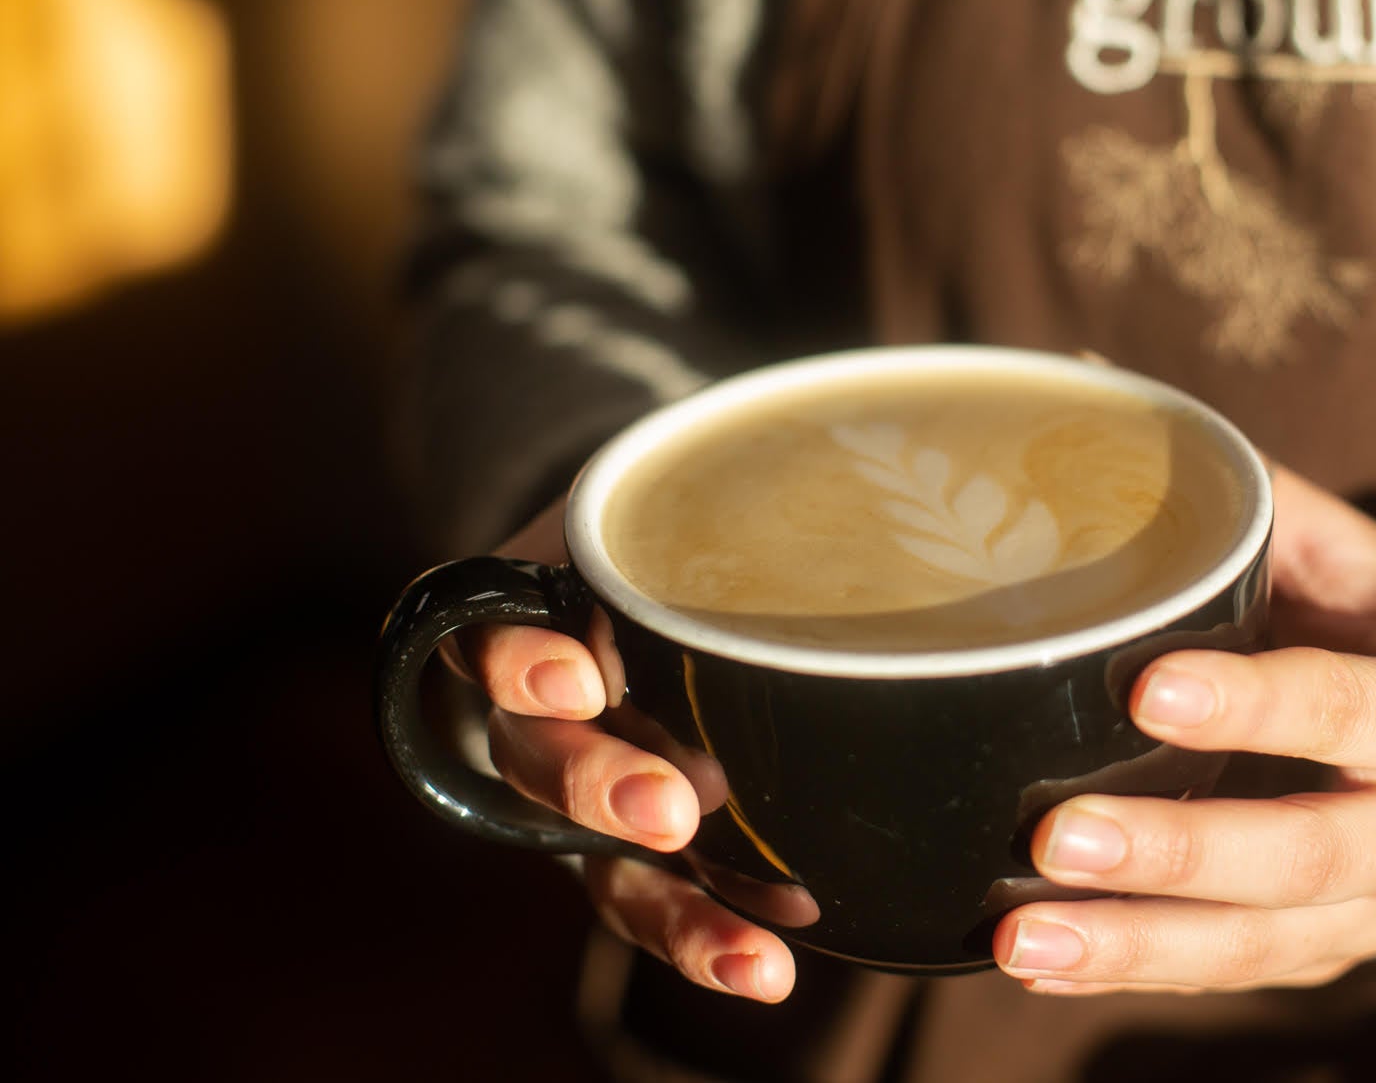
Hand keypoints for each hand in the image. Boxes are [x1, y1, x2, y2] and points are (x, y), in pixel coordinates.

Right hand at [445, 496, 797, 1001]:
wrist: (704, 544)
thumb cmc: (696, 524)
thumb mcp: (690, 504)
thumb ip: (732, 506)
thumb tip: (833, 463)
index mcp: (540, 611)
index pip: (488, 636)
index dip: (518, 663)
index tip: (577, 677)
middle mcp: (551, 713)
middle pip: (536, 764)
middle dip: (597, 789)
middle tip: (670, 808)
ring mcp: (597, 788)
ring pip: (595, 862)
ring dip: (669, 909)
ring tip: (746, 950)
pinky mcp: (644, 846)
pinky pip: (655, 902)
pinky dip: (707, 934)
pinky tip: (768, 965)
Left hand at [992, 465, 1375, 994]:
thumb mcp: (1362, 562)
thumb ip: (1259, 510)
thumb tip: (1114, 416)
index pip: (1344, 706)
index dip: (1252, 704)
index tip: (1147, 688)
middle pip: (1303, 857)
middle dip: (1177, 853)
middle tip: (1058, 836)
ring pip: (1258, 943)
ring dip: (1133, 945)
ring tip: (1022, 937)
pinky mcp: (1323, 957)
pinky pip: (1227, 973)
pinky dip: (1134, 968)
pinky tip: (1043, 960)